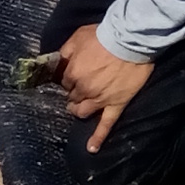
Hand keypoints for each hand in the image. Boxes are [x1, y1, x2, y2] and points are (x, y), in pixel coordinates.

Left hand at [52, 20, 152, 154]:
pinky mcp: (116, 104)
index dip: (68, 79)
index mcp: (72, 74)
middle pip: (73, 98)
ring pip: (83, 112)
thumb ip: (64, 51)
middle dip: (73, 94)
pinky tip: (92, 149)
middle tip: (77, 89)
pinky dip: (98, 138)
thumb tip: (55, 60)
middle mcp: (83, 90)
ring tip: (77, 109)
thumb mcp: (77, 37)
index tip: (72, 75)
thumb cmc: (103, 35)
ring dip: (78, 111)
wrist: (129, 40)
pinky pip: (106, 125)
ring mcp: (100, 100)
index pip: (64, 82)